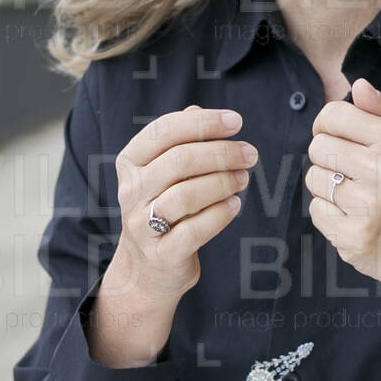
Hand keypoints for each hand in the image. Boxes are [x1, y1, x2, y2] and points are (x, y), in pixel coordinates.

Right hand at [89, 104, 259, 365]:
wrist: (146, 271)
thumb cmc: (163, 210)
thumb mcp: (162, 174)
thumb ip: (178, 141)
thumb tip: (198, 109)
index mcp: (131, 163)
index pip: (164, 130)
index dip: (204, 122)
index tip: (236, 122)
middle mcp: (131, 192)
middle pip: (179, 160)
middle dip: (222, 153)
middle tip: (250, 154)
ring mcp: (142, 225)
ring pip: (186, 194)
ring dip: (223, 182)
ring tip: (244, 179)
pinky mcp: (162, 254)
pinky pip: (195, 229)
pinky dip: (221, 214)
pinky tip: (234, 205)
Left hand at [305, 78, 380, 322]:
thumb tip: (357, 85)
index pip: (333, 115)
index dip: (327, 124)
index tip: (336, 136)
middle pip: (318, 146)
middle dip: (328, 157)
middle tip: (352, 172)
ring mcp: (367, 205)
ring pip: (314, 178)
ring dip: (327, 187)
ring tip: (356, 196)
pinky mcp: (352, 235)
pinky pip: (316, 210)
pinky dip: (329, 214)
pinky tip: (354, 217)